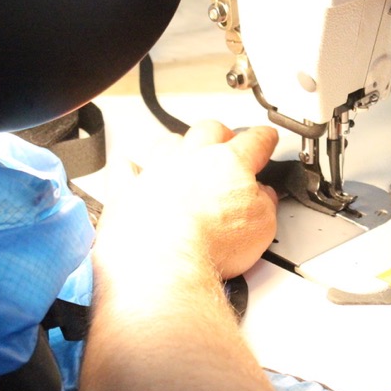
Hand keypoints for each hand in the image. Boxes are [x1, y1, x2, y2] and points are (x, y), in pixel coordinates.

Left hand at [95, 120, 278, 279]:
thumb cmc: (209, 243)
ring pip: (168, 142)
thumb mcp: (262, 226)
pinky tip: (134, 168)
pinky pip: (125, 169)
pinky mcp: (127, 193)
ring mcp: (156, 173)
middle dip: (221, 133)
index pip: (253, 141)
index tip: (265, 137)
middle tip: (227, 141)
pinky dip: (131, 167)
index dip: (263, 138)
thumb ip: (264, 203)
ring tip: (184, 151)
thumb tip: (264, 198)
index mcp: (228, 163)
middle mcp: (190, 160)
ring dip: (179, 144)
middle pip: (209, 130)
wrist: (164, 260)